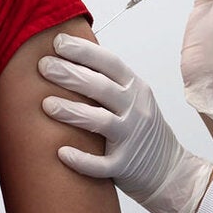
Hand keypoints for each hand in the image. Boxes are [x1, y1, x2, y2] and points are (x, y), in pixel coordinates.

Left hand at [38, 34, 212, 212]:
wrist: (168, 170)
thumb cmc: (141, 129)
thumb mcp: (133, 98)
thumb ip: (108, 81)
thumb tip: (67, 58)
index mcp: (135, 89)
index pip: (110, 63)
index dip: (84, 51)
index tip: (58, 42)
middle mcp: (136, 110)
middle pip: (101, 88)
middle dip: (71, 74)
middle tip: (43, 66)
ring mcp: (131, 138)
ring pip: (100, 122)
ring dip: (72, 111)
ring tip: (46, 104)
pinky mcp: (125, 166)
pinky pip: (101, 164)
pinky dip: (82, 160)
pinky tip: (61, 153)